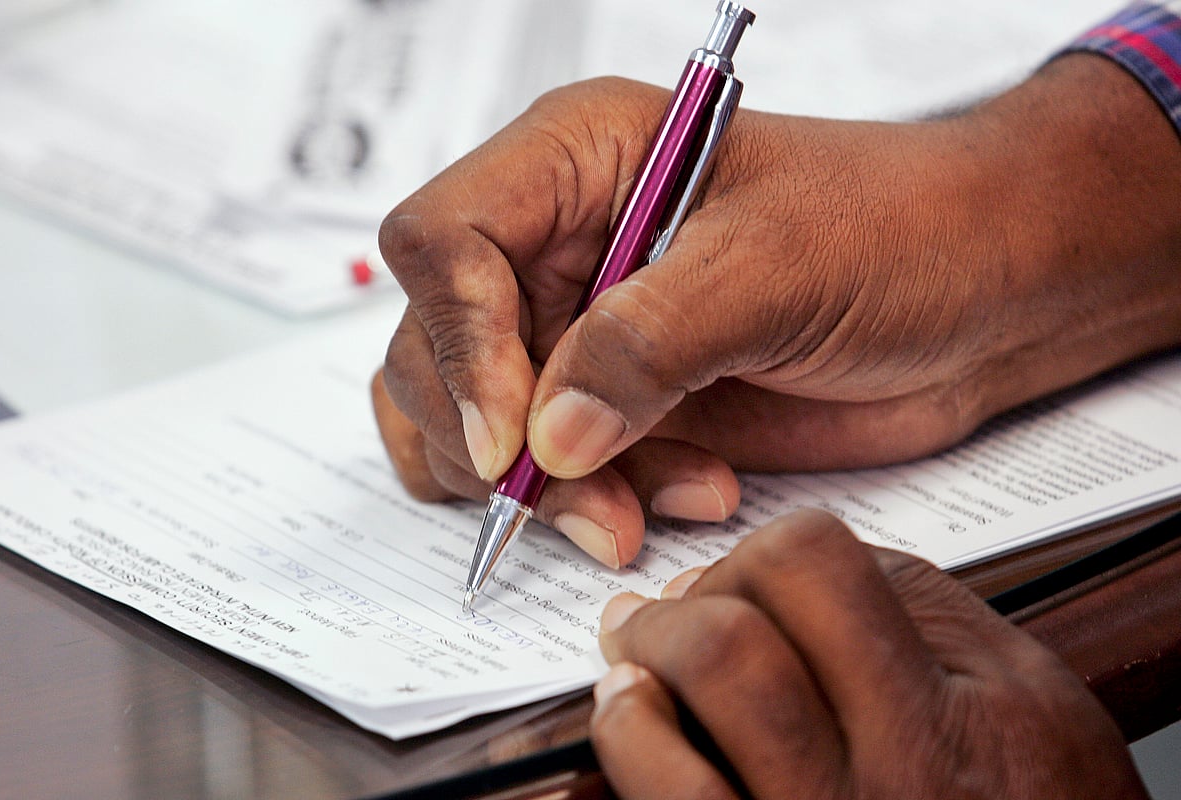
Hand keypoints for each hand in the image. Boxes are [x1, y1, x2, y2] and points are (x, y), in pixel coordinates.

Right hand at [374, 54, 1180, 566]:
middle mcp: (559, 244)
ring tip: (646, 507)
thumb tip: (546, 436)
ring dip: (544, 489)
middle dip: (501, 442)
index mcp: (580, 161)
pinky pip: (539, 471)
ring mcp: (579, 330)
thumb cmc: (903, 229)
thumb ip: (652, 344)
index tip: (513, 435)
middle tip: (590, 497)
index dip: (458, 339)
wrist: (980, 296)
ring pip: (469, 423)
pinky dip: (586, 505)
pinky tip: (682, 495)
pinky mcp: (612, 403)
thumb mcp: (778, 267)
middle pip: (435, 347)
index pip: (443, 238)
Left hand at [589, 508, 1149, 798]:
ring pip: (680, 713)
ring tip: (637, 655)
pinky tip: (629, 714)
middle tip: (672, 612)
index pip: (809, 568)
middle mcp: (889, 783)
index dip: (762, 553)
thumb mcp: (1029, 695)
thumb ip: (917, 600)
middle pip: (730, 640)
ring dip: (643, 658)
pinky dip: (628, 738)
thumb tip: (779, 558)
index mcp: (959, 715)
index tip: (750, 578)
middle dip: (683, 606)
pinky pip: (670, 799)